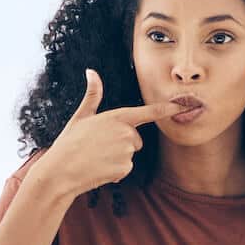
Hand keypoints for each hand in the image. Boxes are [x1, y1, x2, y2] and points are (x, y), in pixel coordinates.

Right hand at [28, 68, 183, 198]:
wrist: (60, 171)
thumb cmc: (69, 143)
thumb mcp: (81, 116)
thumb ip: (92, 95)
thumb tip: (90, 72)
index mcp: (117, 117)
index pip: (148, 112)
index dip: (167, 109)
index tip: (183, 106)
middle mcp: (125, 132)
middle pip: (136, 140)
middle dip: (122, 145)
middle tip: (98, 148)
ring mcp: (126, 151)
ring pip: (129, 155)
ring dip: (116, 159)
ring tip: (96, 159)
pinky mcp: (124, 168)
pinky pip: (125, 169)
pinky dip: (114, 172)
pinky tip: (98, 170)